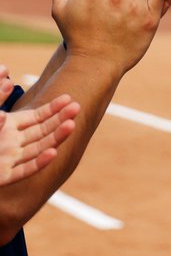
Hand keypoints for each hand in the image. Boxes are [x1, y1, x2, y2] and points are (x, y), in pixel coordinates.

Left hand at [0, 72, 79, 186]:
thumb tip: (8, 78)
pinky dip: (39, 163)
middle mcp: (12, 144)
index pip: (37, 117)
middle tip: (78, 107)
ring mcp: (8, 161)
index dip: (53, 108)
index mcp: (7, 128)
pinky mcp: (2, 177)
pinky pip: (23, 171)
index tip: (69, 98)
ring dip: (56, 138)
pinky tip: (53, 153)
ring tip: (72, 125)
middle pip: (42, 131)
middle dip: (60, 120)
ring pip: (37, 149)